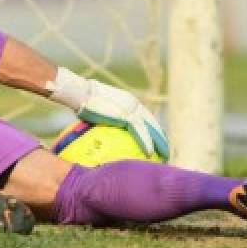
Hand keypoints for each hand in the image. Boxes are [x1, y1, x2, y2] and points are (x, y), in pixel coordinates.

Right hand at [46, 68, 169, 159]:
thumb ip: (104, 120)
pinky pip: (140, 132)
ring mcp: (131, 109)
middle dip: (160, 137)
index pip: (145, 117)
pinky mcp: (126, 115)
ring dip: (159, 142)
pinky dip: (147, 142)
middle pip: (152, 123)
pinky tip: (150, 153)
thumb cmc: (83, 102)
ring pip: (151, 128)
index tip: (157, 140)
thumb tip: (99, 134)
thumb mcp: (97, 111)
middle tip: (165, 150)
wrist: (80, 93)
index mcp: (129, 101)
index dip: (153, 129)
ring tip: (165, 154)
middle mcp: (134, 104)